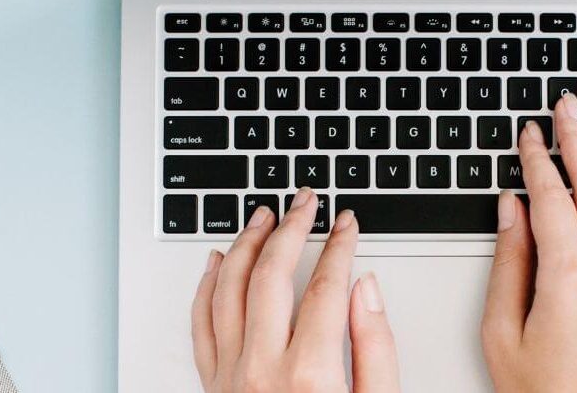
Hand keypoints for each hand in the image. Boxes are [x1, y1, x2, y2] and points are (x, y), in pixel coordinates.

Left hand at [192, 188, 400, 392]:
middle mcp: (262, 370)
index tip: (345, 225)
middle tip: (304, 202)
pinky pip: (200, 325)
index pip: (325, 287)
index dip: (339, 247)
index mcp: (309, 374)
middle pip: (271, 277)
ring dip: (246, 245)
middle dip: (290, 228)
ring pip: (228, 291)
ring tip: (263, 217)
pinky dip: (208, 286)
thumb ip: (376, 348)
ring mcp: (231, 377)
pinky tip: (219, 261)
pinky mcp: (213, 386)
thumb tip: (365, 290)